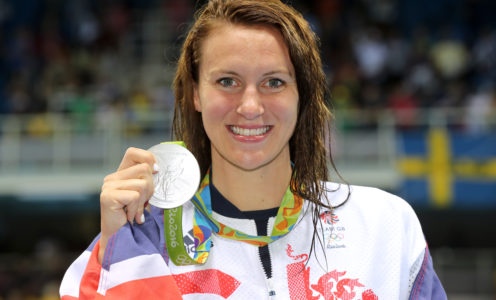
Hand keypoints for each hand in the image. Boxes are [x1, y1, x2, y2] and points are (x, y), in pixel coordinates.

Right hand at [98, 147, 156, 262]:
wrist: (119, 238)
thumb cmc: (133, 216)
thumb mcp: (143, 194)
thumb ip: (147, 180)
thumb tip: (159, 169)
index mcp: (120, 174)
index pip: (133, 152)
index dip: (148, 158)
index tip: (155, 172)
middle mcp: (112, 177)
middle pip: (144, 169)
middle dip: (150, 188)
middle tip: (142, 203)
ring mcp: (108, 186)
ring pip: (142, 184)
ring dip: (143, 202)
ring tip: (135, 211)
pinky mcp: (107, 196)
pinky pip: (135, 196)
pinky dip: (136, 209)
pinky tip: (130, 216)